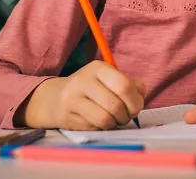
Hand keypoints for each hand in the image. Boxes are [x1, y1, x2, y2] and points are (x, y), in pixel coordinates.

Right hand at [18, 60, 145, 129]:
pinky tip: (99, 121)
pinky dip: (102, 127)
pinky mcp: (67, 115)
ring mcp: (73, 98)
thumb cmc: (91, 89)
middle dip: (126, 115)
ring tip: (114, 119)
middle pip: (115, 105)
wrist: (54, 99)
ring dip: (115, 123)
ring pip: (105, 119)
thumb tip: (141, 95)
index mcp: (98, 68)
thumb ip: (130, 85)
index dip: (135, 101)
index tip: (136, 107)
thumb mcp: (109, 79)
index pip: (124, 86)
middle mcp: (84, 80)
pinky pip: (94, 127)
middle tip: (126, 116)